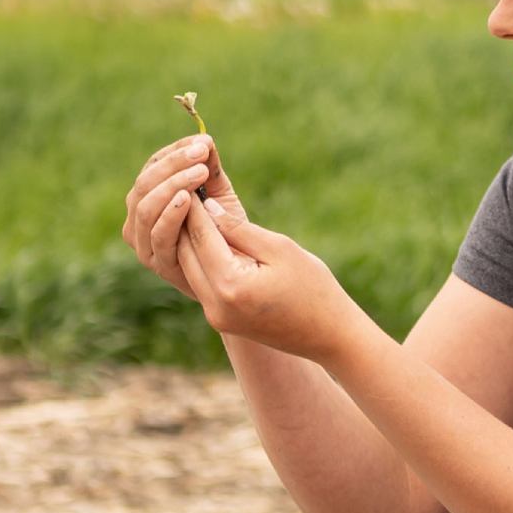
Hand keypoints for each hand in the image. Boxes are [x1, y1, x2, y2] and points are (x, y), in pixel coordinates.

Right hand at [123, 133, 246, 299]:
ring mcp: (143, 242)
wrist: (237, 273)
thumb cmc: (224, 230)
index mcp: (149, 197)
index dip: (175, 152)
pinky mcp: (157, 262)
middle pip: (145, 183)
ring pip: (146, 206)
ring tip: (198, 173)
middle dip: (174, 165)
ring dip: (172, 185)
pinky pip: (158, 235)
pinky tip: (188, 199)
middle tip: (202, 153)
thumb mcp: (219, 195)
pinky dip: (170, 214)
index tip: (203, 142)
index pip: (153, 166)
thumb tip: (205, 138)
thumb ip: (210, 169)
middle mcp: (138, 218)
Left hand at [150, 190, 369, 364]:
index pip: (200, 235)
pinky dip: (200, 257)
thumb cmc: (313, 287)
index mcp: (230, 284)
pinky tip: (206, 235)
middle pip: (186, 252)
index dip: (194, 205)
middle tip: (183, 186)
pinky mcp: (220, 319)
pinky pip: (201, 282)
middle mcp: (214, 304)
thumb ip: (239, 228)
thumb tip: (208, 207)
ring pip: (189, 267)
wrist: (329, 334)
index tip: (189, 178)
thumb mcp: (279, 248)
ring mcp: (215, 316)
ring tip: (192, 207)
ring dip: (189, 238)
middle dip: (184, 220)